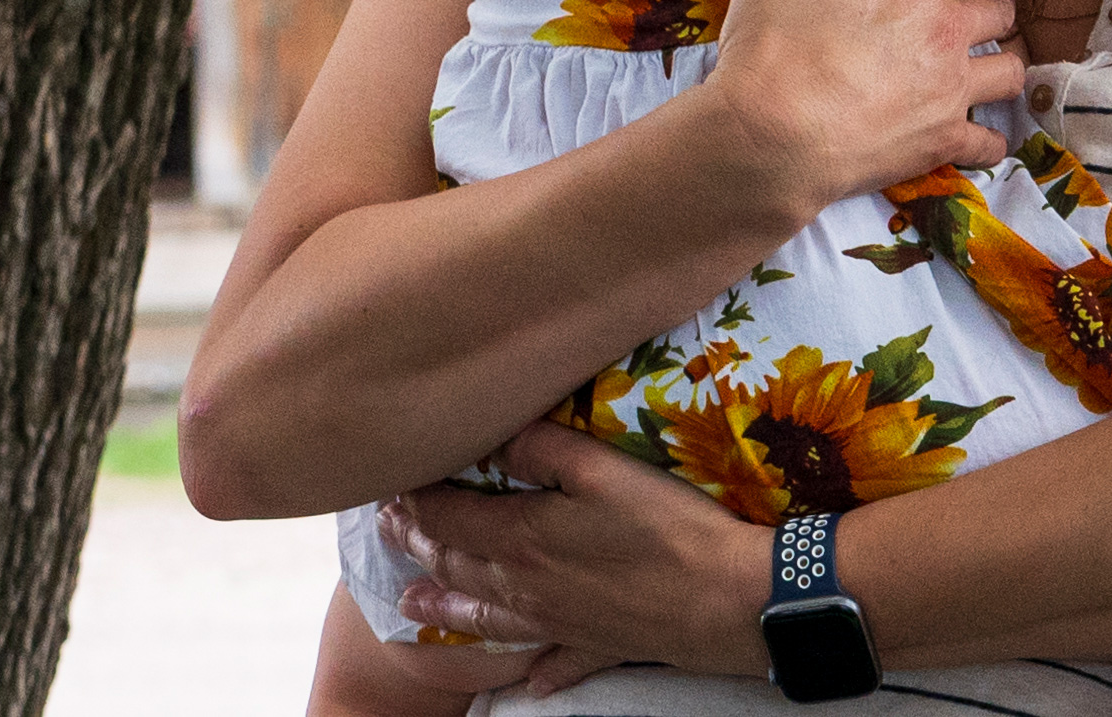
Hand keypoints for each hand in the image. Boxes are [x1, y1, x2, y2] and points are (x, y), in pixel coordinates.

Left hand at [382, 422, 774, 691]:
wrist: (722, 600)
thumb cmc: (665, 526)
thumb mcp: (601, 469)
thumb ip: (542, 448)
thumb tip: (494, 434)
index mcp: (521, 539)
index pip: (449, 518)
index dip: (417, 500)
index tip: (393, 484)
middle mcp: (525, 588)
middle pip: (456, 567)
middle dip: (418, 545)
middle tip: (389, 529)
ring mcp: (556, 624)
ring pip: (484, 617)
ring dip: (443, 609)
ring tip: (411, 605)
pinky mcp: (593, 646)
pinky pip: (551, 660)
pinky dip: (534, 667)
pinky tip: (528, 678)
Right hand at [709, 0, 1020, 212]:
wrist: (770, 136)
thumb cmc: (771, 36)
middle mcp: (946, 25)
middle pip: (1003, 0)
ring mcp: (951, 87)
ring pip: (1013, 67)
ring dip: (1003, 59)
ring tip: (986, 57)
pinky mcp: (943, 141)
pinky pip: (990, 141)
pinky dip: (986, 137)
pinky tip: (973, 132)